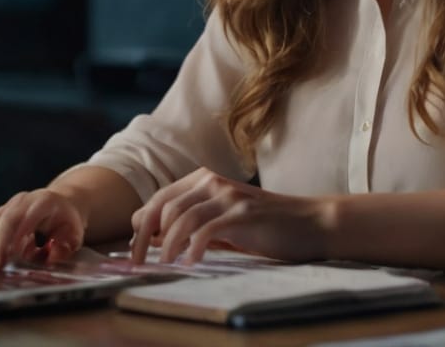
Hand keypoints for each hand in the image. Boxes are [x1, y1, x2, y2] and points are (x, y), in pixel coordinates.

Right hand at [0, 189, 84, 270]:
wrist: (60, 203)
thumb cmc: (67, 222)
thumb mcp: (74, 234)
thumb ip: (65, 247)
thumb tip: (51, 255)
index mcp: (43, 202)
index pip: (29, 216)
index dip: (19, 233)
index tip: (12, 254)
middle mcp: (22, 201)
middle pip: (4, 220)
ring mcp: (7, 207)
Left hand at [129, 168, 332, 264]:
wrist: (309, 222)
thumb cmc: (265, 225)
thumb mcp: (223, 219)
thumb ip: (193, 221)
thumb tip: (155, 235)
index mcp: (203, 179)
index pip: (159, 199)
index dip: (141, 224)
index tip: (135, 251)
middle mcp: (212, 182)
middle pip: (163, 206)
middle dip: (145, 236)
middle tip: (138, 262)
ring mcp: (228, 196)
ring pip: (182, 217)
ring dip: (168, 244)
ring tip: (164, 265)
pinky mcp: (243, 214)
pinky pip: (208, 229)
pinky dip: (194, 247)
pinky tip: (191, 263)